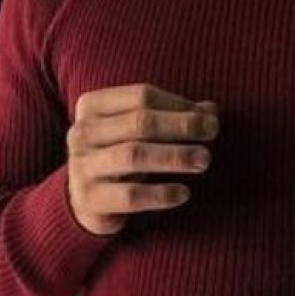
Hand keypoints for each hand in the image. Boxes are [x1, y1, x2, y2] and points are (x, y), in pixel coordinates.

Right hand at [67, 82, 217, 235]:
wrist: (84, 199)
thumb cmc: (119, 154)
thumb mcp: (140, 131)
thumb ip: (174, 117)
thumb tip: (211, 110)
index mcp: (92, 106)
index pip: (142, 95)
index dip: (180, 104)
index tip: (209, 118)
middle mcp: (82, 132)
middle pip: (140, 122)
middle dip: (182, 126)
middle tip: (212, 134)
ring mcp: (82, 166)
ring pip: (134, 155)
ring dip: (175, 156)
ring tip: (204, 160)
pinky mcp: (89, 199)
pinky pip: (130, 195)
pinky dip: (161, 194)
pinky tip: (184, 193)